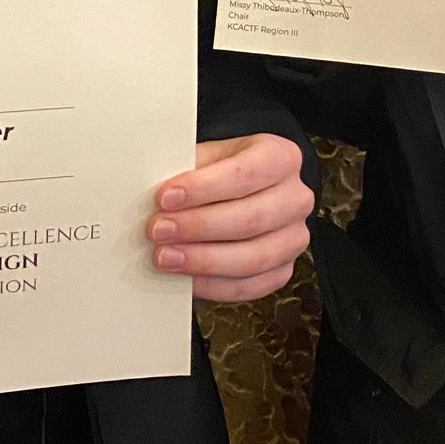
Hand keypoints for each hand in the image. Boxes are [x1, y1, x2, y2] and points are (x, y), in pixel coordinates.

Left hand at [147, 133, 313, 301]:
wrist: (238, 191)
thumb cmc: (220, 172)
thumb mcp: (207, 157)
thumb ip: (187, 170)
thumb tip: (149, 193)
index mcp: (281, 157)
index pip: (247, 173)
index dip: (204, 187)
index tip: (166, 196)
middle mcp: (295, 198)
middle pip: (251, 218)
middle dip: (198, 226)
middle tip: (159, 230)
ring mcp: (293, 237)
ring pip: (252, 257)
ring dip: (203, 260)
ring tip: (166, 257)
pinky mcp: (282, 270)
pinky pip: (250, 286)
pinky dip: (214, 285)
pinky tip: (186, 278)